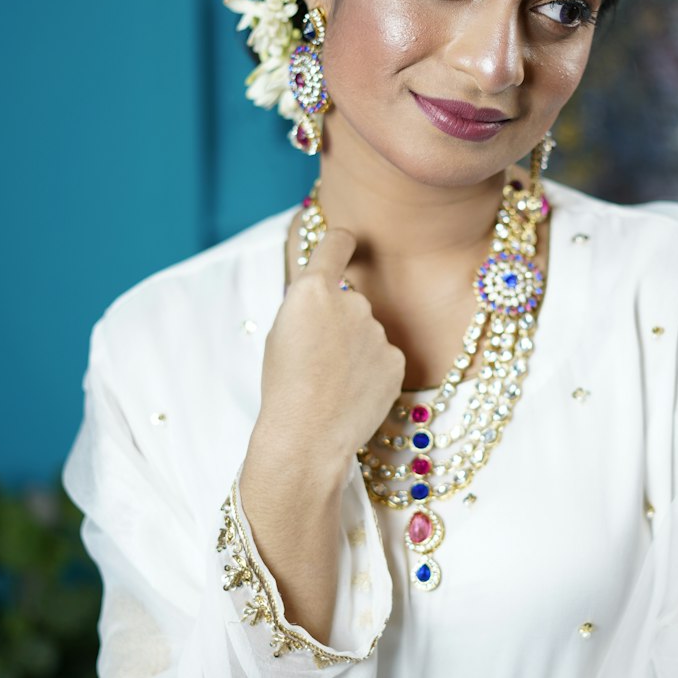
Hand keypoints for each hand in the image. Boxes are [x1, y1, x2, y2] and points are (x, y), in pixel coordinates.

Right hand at [247, 228, 404, 481]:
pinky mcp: (396, 360)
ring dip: (355, 348)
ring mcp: (378, 331)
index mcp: (313, 289)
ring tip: (332, 382)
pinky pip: (383, 357)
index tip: (347, 241)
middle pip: (351, 299)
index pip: (336, 244)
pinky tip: (352, 394)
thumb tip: (328, 303)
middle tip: (318, 357)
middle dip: (340, 320)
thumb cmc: (284, 387)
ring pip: (367, 332)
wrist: (307, 436)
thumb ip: (309, 307)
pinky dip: (371, 371)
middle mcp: (352, 302)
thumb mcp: (281, 332)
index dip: (341, 242)